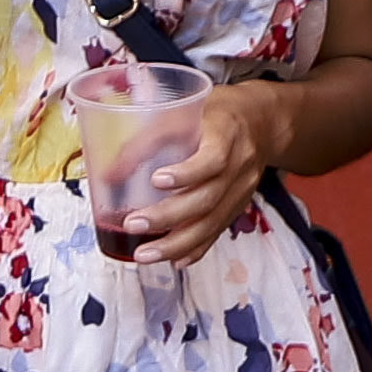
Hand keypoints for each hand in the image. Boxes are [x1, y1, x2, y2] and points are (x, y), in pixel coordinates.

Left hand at [91, 85, 277, 267]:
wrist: (262, 122)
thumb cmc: (216, 113)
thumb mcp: (184, 110)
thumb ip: (148, 139)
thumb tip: (109, 175)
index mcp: (227, 135)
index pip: (213, 159)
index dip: (187, 173)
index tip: (156, 180)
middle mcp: (239, 166)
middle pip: (208, 198)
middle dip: (169, 216)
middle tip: (133, 224)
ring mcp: (241, 189)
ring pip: (212, 222)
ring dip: (177, 243)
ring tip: (144, 255)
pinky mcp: (238, 205)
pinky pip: (217, 231)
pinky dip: (196, 248)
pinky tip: (175, 261)